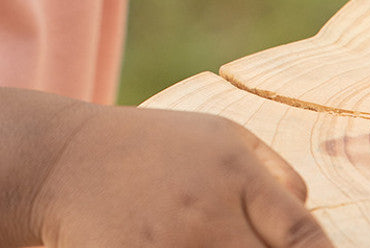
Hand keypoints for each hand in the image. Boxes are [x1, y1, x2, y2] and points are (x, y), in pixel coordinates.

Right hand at [31, 103, 332, 246]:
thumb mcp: (214, 133)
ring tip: (199, 243)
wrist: (62, 159)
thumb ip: (272, 170)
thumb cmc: (148, 147)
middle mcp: (208, 209)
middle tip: (238, 246)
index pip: (306, 236)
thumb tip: (307, 219)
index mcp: (234, 171)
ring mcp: (172, 243)